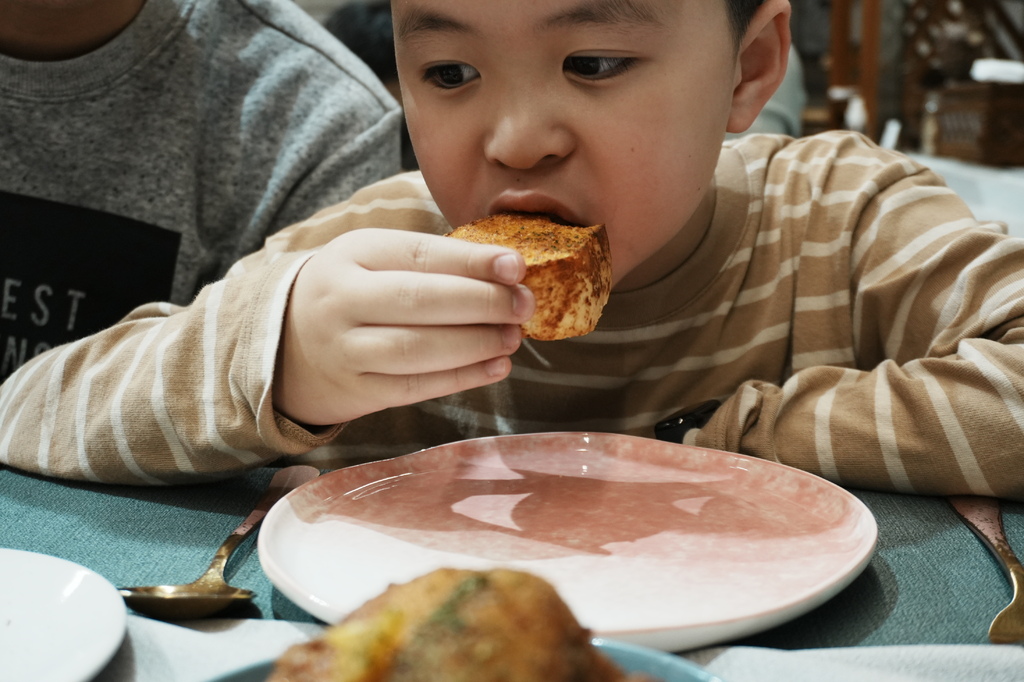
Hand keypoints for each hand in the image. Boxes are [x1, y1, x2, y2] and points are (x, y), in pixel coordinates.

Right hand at [273, 229, 534, 425]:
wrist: (290, 342)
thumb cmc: (357, 291)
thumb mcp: (377, 258)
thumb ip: (434, 261)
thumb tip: (508, 271)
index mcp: (353, 253)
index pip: (419, 254)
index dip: (471, 261)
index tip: (516, 265)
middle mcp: (342, 300)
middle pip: (419, 301)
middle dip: (482, 303)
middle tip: (524, 304)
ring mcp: (344, 349)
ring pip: (416, 349)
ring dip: (475, 344)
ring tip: (514, 336)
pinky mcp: (356, 391)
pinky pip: (414, 387)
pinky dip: (461, 378)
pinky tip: (495, 366)